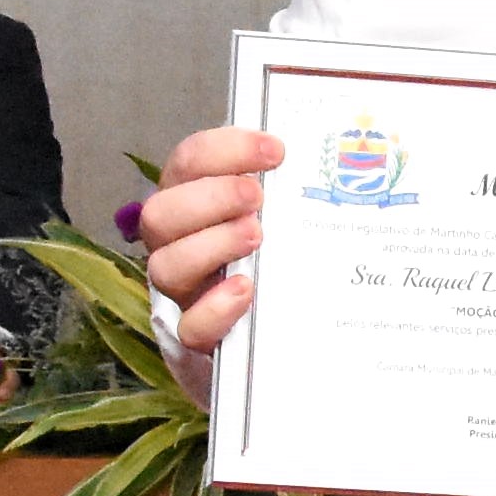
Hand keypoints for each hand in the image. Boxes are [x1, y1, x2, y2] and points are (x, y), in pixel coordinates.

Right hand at [143, 124, 283, 355]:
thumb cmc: (275, 267)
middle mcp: (176, 246)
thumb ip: (287, 194)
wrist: (276, 346)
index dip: (226, 149)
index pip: (189, 163)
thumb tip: (334, 165)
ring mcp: (182, 294)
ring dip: (213, 243)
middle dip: (211, 196)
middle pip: (161, 213)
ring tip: (256, 237)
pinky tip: (246, 291)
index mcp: (191, 204)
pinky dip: (215, 307)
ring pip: (167, 266)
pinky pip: (189, 327)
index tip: (275, 151)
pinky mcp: (196, 341)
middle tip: (257, 196)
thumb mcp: (280, 222)